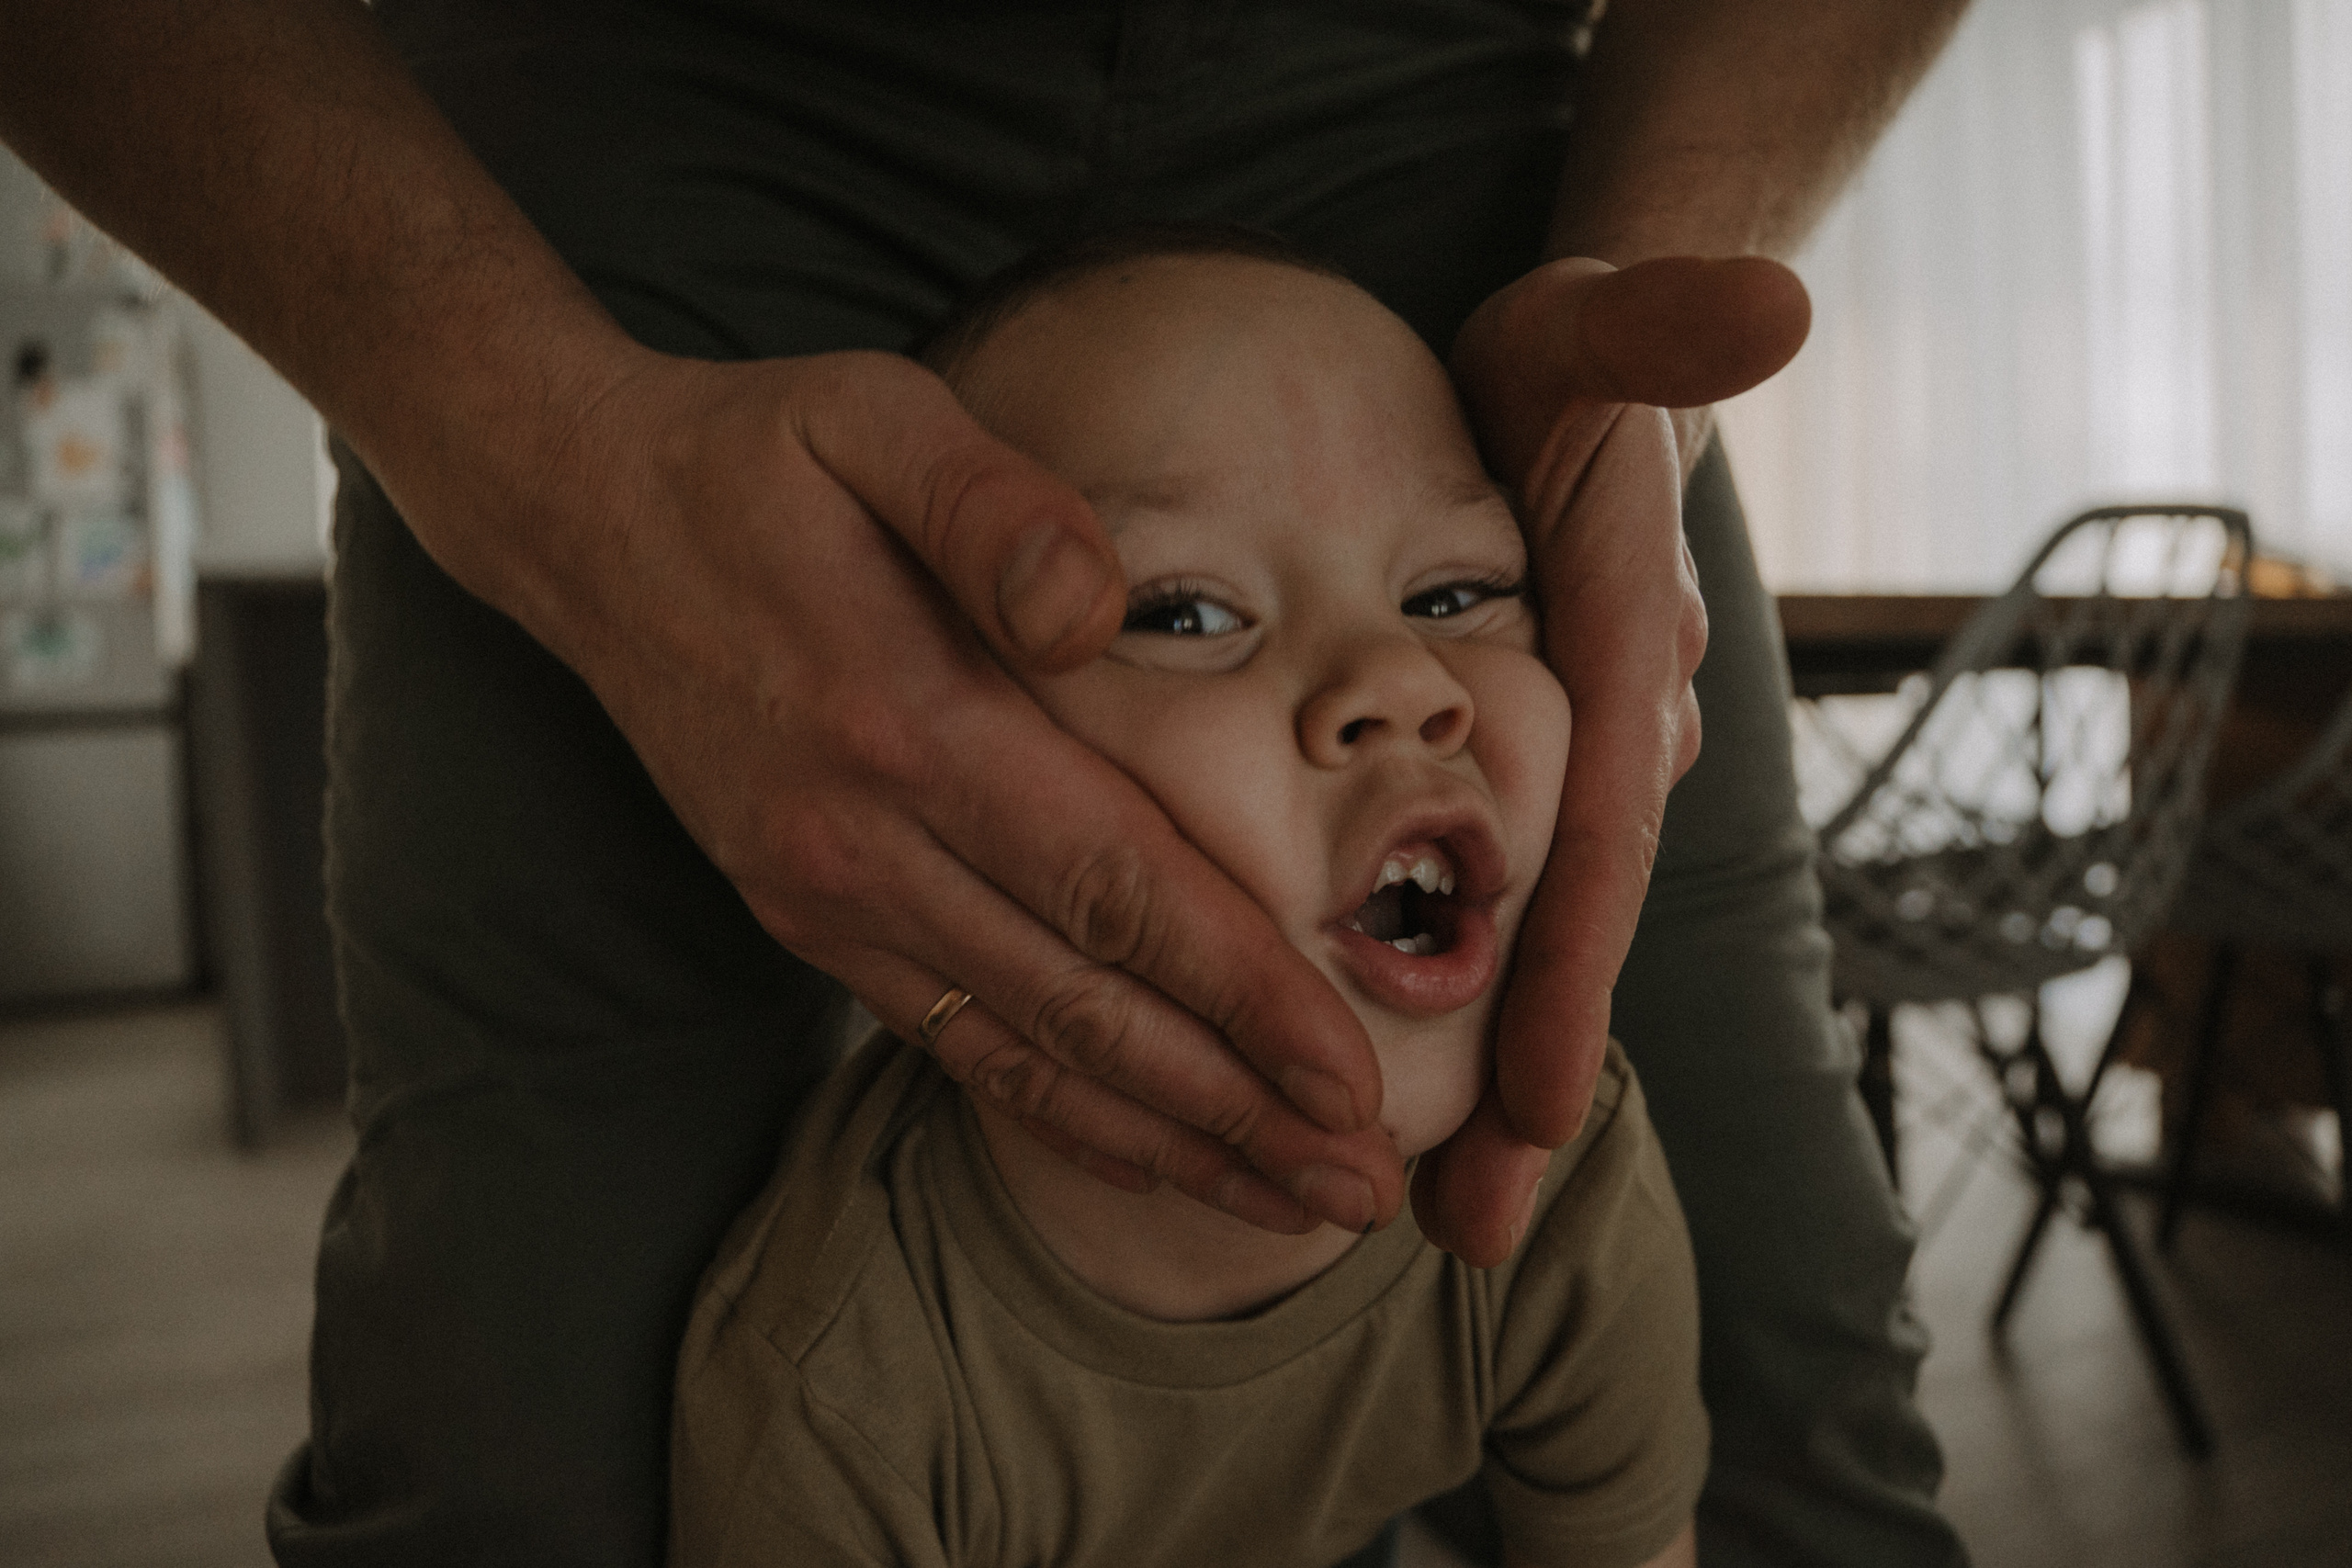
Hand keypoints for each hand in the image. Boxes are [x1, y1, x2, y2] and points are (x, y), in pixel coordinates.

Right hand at [492, 347, 1404, 1234]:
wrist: (583, 519)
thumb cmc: (761, 458)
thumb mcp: (876, 421)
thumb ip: (995, 510)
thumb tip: (1094, 609)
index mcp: (908, 723)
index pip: (1111, 890)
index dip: (1239, 994)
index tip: (1346, 1075)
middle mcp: (861, 841)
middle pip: (1082, 1008)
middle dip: (1236, 1107)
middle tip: (1361, 1183)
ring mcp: (823, 895)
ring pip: (1021, 1053)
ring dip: (1165, 1140)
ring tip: (1289, 1198)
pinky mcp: (805, 916)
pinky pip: (948, 1039)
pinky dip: (1056, 1111)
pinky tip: (1147, 1151)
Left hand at [1418, 257, 1809, 1262]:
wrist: (1577, 387)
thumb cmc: (1569, 356)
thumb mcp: (1596, 317)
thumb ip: (1668, 318)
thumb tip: (1770, 304)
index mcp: (1623, 661)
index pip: (1600, 835)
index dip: (1567, 967)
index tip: (1526, 1101)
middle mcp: (1613, 743)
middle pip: (1568, 931)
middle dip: (1520, 1082)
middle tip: (1461, 1230)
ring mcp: (1569, 774)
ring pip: (1531, 945)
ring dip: (1486, 1080)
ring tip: (1428, 1213)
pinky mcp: (1513, 782)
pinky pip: (1491, 911)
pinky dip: (1459, 1014)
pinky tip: (1406, 1107)